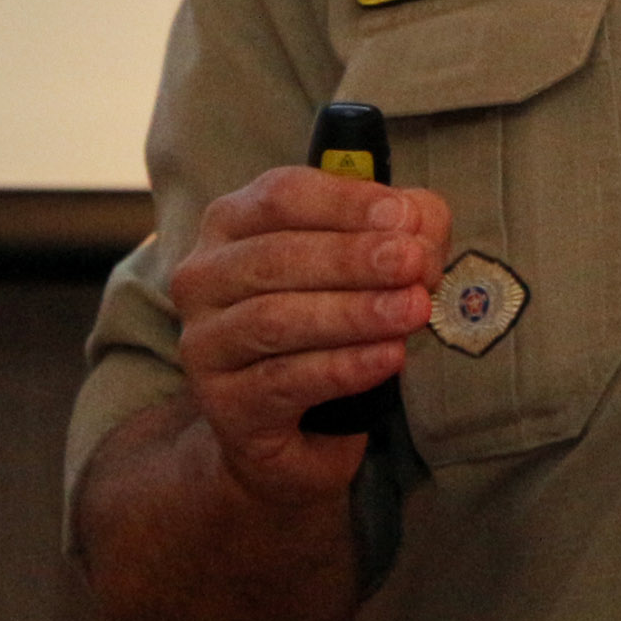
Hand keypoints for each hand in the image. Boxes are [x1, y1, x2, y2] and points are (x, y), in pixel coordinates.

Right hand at [167, 165, 451, 506]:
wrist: (295, 424)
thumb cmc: (330, 320)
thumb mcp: (374, 261)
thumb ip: (402, 230)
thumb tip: (416, 226)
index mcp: (234, 223)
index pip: (280, 196)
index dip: (343, 203)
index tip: (401, 216)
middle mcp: (205, 277)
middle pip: (275, 256)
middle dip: (351, 259)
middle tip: (412, 264)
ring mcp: (204, 343)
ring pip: (274, 319)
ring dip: (352, 313)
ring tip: (412, 311)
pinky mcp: (222, 404)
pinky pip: (282, 380)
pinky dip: (343, 366)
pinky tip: (389, 357)